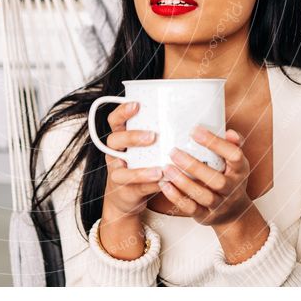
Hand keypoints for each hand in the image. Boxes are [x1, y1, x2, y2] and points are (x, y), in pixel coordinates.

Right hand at [100, 101, 163, 219]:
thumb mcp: (143, 148)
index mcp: (119, 139)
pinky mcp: (125, 191)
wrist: (125, 196)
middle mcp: (114, 154)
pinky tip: (164, 183)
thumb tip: (187, 119)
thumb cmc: (140, 164)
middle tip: (152, 136)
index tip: (136, 105)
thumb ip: (155, 135)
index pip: (114, 121)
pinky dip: (150, 186)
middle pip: (114, 141)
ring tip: (160, 170)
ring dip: (141, 171)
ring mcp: (117, 173)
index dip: (122, 112)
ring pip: (122, 171)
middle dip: (132, 137)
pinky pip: (136, 188)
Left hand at [158, 125, 252, 226]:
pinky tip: (165, 184)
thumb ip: (232, 145)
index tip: (195, 131)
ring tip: (166, 168)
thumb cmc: (230, 179)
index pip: (234, 156)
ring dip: (183, 182)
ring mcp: (220, 204)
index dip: (216, 143)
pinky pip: (191, 209)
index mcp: (240, 170)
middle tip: (174, 152)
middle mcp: (232, 189)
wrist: (234, 212)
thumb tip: (229, 132)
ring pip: (203, 196)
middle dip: (194, 166)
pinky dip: (177, 197)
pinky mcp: (206, 216)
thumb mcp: (235, 162)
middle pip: (217, 180)